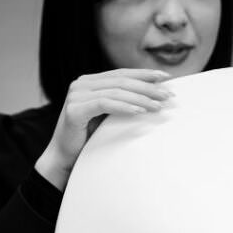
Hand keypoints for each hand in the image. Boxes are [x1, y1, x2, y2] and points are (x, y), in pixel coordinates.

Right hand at [35, 68, 171, 189]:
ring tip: (158, 106)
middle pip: (121, 81)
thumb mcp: (107, 117)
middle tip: (168, 95)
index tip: (166, 77)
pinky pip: (105, 104)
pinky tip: (139, 112)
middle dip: (147, 87)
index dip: (144, 74)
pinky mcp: (74, 109)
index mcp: (90, 82)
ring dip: (140, 98)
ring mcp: (76, 95)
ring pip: (116, 91)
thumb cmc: (87, 140)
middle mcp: (82, 84)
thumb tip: (150, 98)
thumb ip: (120, 104)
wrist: (64, 158)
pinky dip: (124, 107)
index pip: (121, 74)